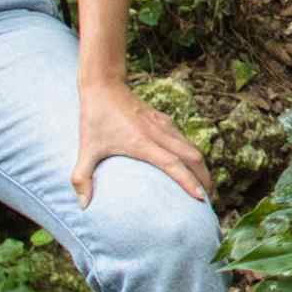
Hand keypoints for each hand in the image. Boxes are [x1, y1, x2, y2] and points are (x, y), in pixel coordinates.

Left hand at [72, 79, 212, 207]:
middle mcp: (158, 134)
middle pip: (192, 157)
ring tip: (204, 185)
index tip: (201, 197)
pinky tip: (190, 164)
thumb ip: (82, 177)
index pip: (173, 164)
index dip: (188, 181)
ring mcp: (163, 125)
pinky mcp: (163, 120)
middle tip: (209, 200)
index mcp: (142, 143)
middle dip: (204, 178)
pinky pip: (184, 139)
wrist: (104, 85)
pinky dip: (192, 154)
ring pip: (192, 147)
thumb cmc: (95, 117)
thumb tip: (82, 206)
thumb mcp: (86, 148)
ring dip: (201, 167)